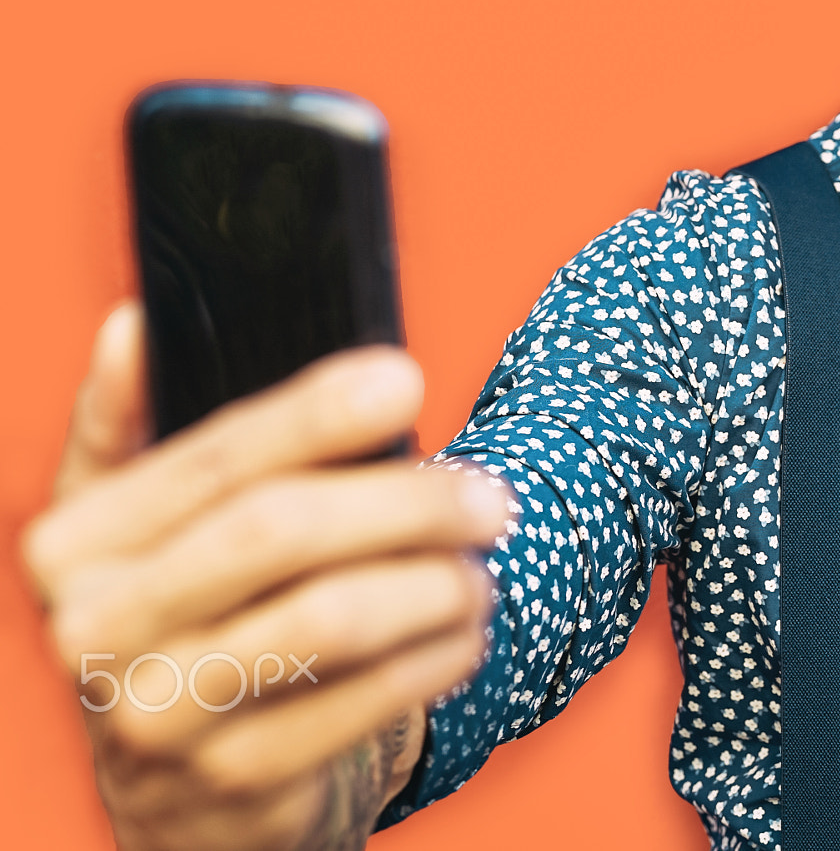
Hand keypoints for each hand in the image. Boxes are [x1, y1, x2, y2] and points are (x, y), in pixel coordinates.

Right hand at [20, 304, 509, 850]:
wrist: (177, 788)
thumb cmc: (181, 616)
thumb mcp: (131, 525)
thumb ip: (128, 422)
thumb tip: (134, 326)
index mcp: (71, 545)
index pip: (214, 459)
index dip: (315, 413)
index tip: (406, 377)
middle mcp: (94, 632)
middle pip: (279, 531)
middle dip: (406, 501)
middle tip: (492, 498)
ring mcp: (160, 717)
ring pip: (333, 617)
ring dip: (436, 582)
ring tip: (480, 571)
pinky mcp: (235, 781)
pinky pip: (366, 700)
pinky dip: (437, 654)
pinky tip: (462, 634)